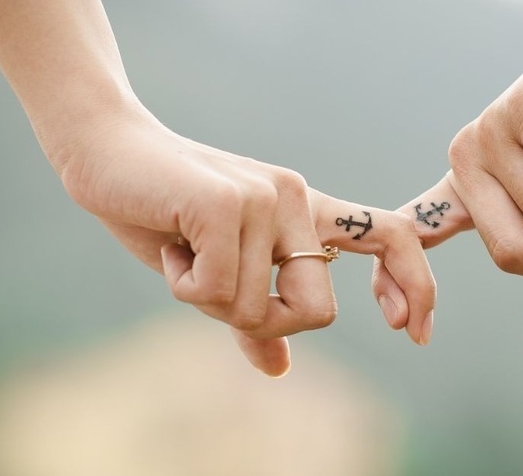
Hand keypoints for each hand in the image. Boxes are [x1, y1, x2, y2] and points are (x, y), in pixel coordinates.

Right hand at [57, 107, 435, 375]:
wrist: (107, 153)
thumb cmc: (163, 215)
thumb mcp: (216, 274)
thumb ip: (253, 318)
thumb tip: (280, 369)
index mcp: (306, 212)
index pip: (393, 236)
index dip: (416, 285)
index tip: (412, 332)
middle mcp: (298, 199)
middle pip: (318, 311)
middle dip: (265, 323)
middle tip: (216, 290)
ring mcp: (267, 198)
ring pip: (261, 308)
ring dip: (210, 301)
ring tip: (182, 253)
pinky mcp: (230, 203)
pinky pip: (221, 290)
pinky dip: (185, 286)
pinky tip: (168, 246)